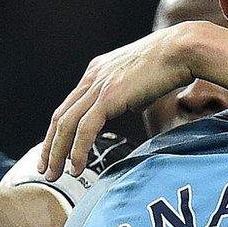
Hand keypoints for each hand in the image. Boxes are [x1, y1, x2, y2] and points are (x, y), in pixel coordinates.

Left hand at [42, 22, 206, 178]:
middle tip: (46, 169)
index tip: (55, 152)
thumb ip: (132, 92)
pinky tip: (76, 167)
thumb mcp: (142, 79)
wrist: (181, 50)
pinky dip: (78, 150)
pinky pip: (85, 129)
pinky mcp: (108, 97)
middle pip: (61, 117)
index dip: (59, 131)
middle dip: (51, 146)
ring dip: (58, 153)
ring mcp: (98, 86)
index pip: (69, 106)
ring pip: (67, 125)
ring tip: (55, 175)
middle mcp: (92, 78)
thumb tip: (134, 104)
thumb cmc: (171, 63)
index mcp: (97, 72)